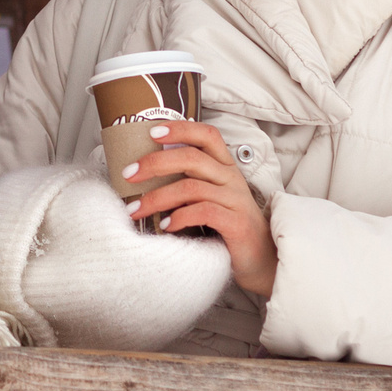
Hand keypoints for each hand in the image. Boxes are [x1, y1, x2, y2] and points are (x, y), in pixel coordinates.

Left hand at [122, 119, 276, 297]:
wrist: (262, 261)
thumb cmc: (229, 228)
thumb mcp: (211, 198)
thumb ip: (190, 182)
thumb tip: (146, 173)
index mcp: (225, 168)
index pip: (206, 135)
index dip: (180, 129)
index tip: (152, 132)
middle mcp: (231, 179)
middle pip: (191, 158)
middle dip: (155, 163)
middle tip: (128, 175)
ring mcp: (235, 200)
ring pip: (190, 187)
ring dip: (157, 198)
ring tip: (136, 210)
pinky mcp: (236, 223)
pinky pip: (203, 212)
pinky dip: (179, 217)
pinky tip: (165, 226)